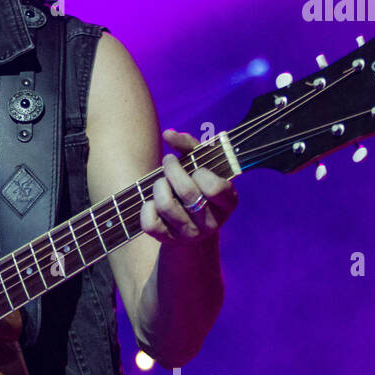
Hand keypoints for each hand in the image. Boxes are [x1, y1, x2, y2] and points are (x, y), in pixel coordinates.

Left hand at [139, 129, 237, 243]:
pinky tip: (152, 202)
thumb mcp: (202, 166)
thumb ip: (190, 146)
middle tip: (168, 161)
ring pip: (166, 205)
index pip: (214, 188)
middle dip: (172, 169)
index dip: (201, 173)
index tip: (195, 168)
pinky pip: (150, 224)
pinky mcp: (168, 240)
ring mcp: (190, 234)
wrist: (194, 226)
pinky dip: (146, 208)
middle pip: (187, 192)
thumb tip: (169, 133)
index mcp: (228, 203)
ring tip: (161, 181)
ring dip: (158, 186)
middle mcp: (212, 223)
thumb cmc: (199, 186)